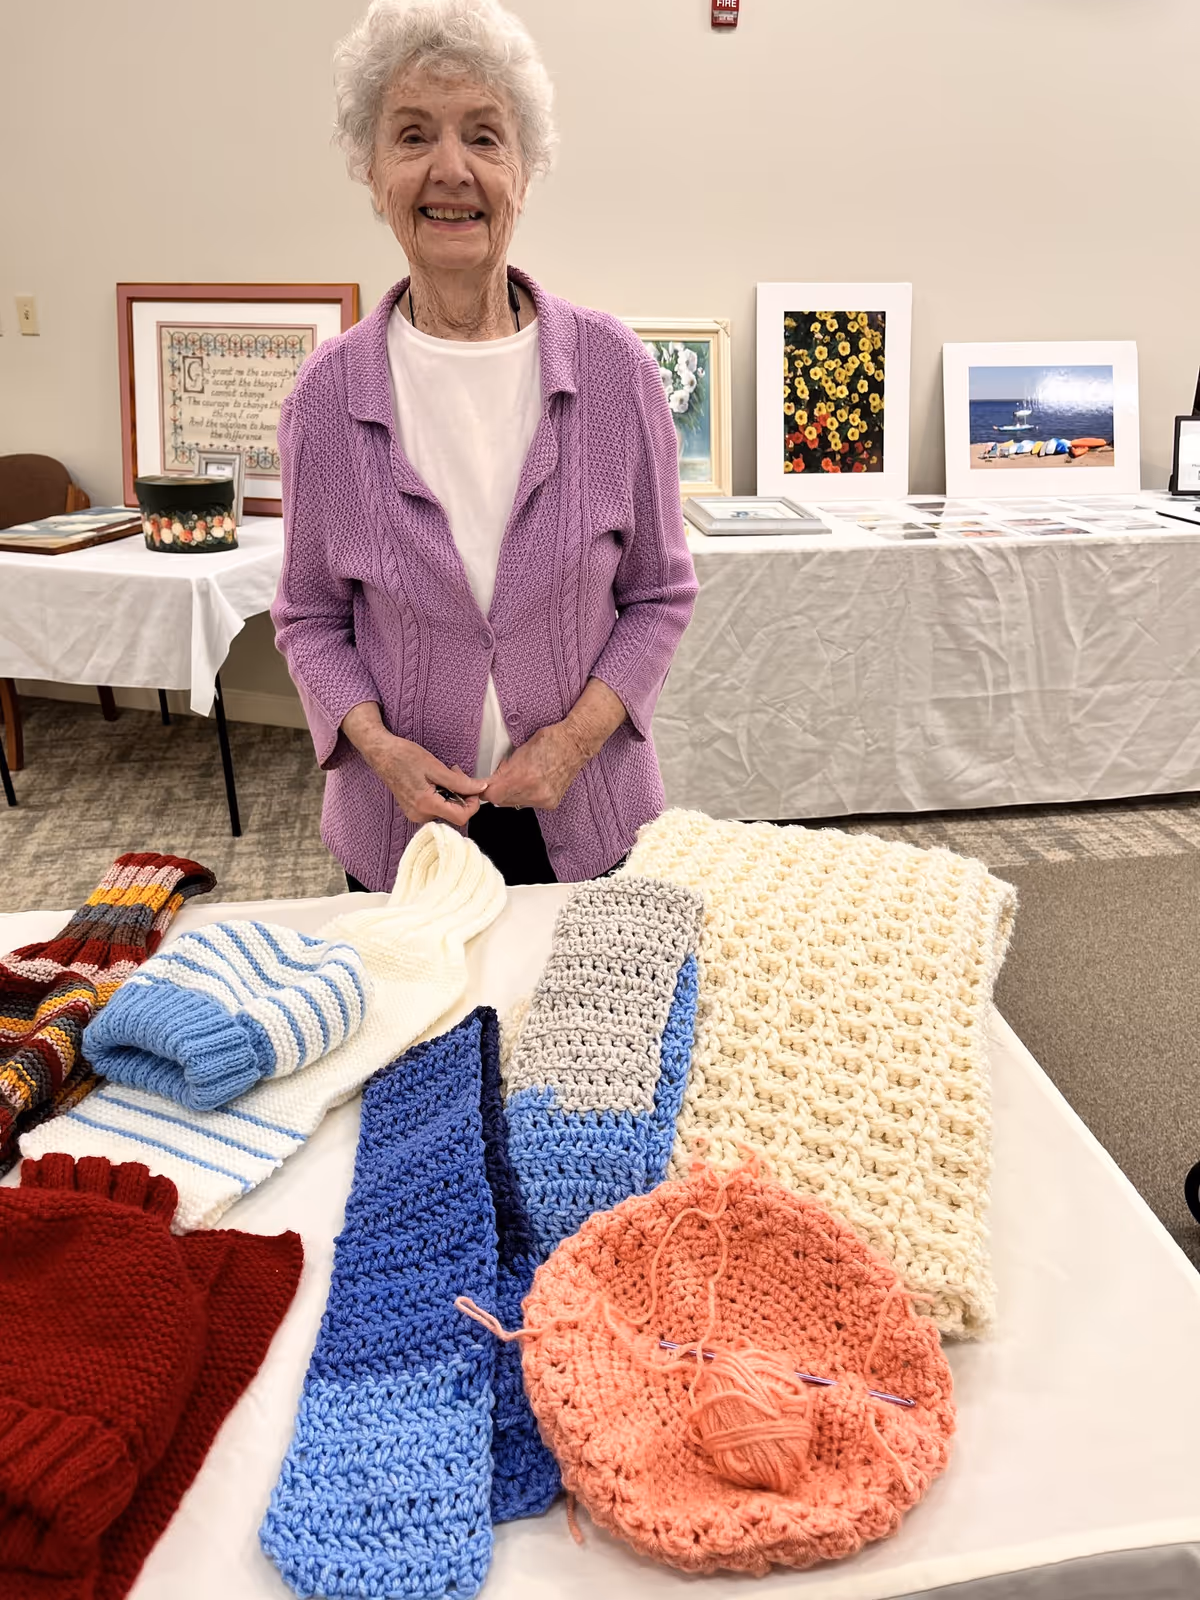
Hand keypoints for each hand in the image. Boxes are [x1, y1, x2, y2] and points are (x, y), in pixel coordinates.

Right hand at [373, 736, 487, 825]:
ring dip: (452, 793)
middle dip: (461, 795)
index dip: (472, 804)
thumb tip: (480, 788)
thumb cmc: (404, 757)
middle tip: (456, 772)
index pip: (461, 817)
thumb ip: (460, 782)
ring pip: (447, 810)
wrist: (382, 754)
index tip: (473, 788)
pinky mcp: (414, 810)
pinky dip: (443, 795)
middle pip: (455, 814)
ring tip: (445, 774)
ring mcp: (416, 814)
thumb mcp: (436, 767)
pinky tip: (437, 780)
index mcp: (426, 805)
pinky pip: (437, 807)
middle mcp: (420, 815)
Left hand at [483, 722, 588, 810]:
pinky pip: (529, 803)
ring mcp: (543, 799)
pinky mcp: (551, 803)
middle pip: (502, 801)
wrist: (576, 743)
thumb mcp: (519, 750)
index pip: (492, 795)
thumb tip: (492, 779)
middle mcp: (534, 791)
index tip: (485, 785)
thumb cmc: (550, 740)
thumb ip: (504, 768)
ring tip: (522, 778)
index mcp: (522, 776)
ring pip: (514, 804)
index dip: (486, 789)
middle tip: (503, 777)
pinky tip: (533, 783)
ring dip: (512, 794)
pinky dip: (526, 795)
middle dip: (498, 790)